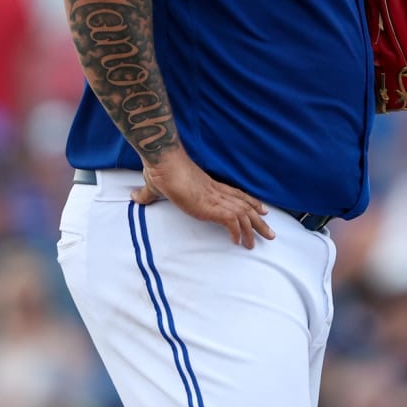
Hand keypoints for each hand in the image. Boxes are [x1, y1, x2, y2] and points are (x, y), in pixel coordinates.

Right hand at [134, 153, 274, 248]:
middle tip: (270, 234)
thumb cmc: (161, 170)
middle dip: (259, 221)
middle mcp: (217, 192)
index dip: (251, 203)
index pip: (237, 195)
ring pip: (243, 215)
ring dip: (253, 230)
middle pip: (246, 206)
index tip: (262, 211)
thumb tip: (135, 196)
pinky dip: (237, 232)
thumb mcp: (156, 185)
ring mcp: (215, 199)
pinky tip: (238, 242)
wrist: (163, 163)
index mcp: (210, 186)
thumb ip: (148, 194)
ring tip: (258, 243)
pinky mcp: (210, 206)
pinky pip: (231, 221)